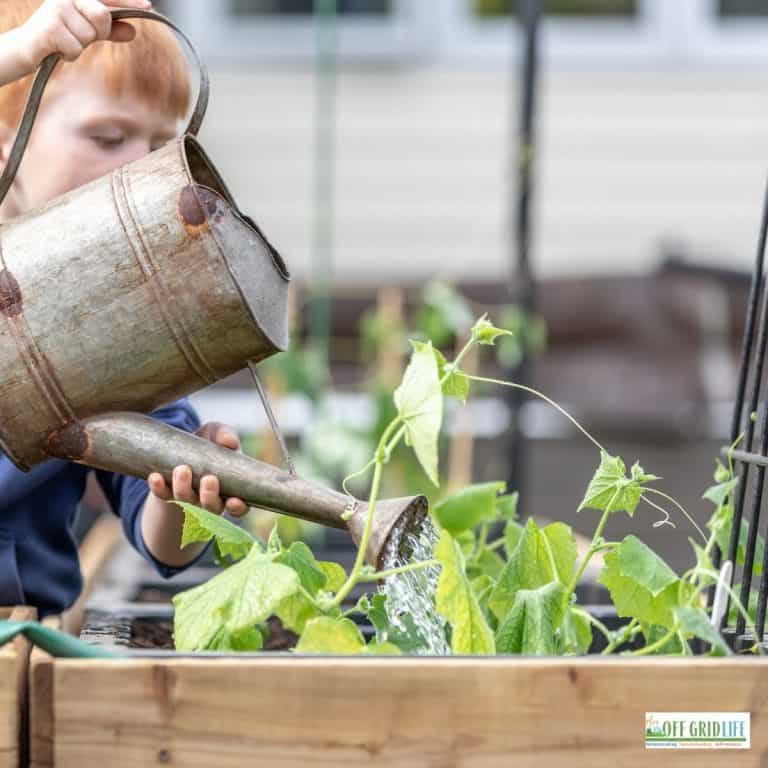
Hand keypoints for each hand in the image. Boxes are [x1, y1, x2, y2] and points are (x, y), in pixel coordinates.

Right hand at [19, 0, 151, 68]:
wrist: (26, 49)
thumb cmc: (58, 39)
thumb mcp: (87, 33)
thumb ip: (109, 31)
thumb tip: (133, 31)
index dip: (128, 1)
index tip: (148, 6)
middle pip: (102, 17)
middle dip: (97, 33)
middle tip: (80, 36)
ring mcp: (56, 9)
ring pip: (89, 36)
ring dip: (80, 46)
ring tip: (64, 42)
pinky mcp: (50, 27)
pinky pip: (76, 49)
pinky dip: (69, 55)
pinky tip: (57, 50)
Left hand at [147, 422, 248, 517]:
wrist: (180, 447)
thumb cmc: (207, 441)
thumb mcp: (216, 434)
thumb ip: (225, 435)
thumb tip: (231, 442)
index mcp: (231, 488)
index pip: (239, 507)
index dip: (238, 508)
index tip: (234, 501)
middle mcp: (211, 499)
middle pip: (212, 507)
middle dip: (209, 497)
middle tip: (208, 479)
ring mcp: (189, 499)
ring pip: (187, 502)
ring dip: (184, 489)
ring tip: (181, 469)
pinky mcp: (167, 495)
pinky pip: (163, 496)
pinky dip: (159, 488)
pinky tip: (155, 477)